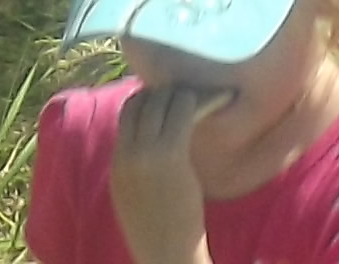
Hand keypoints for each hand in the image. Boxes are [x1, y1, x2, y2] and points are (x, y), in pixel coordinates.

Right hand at [104, 76, 228, 263]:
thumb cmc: (158, 232)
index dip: (148, 97)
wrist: (165, 256)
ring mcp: (146, 152)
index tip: (168, 97)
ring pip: (164, 101)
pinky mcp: (171, 155)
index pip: (127, 110)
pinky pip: (185, 113)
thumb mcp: (133, 196)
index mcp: (117, 162)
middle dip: (167, 91)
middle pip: (144, 100)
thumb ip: (134, 166)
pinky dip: (202, 101)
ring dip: (185, 93)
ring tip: (208, 95)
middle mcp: (126, 152)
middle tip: (191, 94)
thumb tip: (148, 142)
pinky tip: (221, 100)